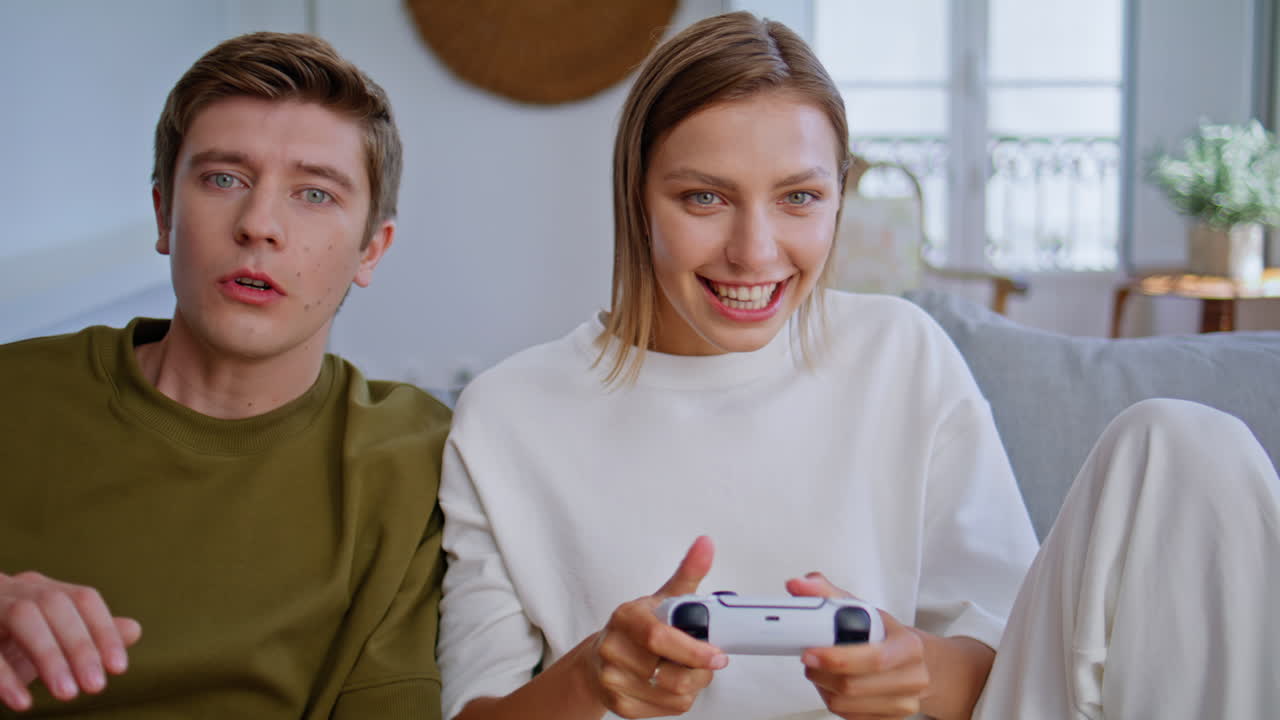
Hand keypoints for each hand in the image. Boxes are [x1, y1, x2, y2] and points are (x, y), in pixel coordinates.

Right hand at [0, 571, 141, 711]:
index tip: (119, 668)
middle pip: (55, 604)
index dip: (103, 630)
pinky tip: (23, 703)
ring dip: (49, 656)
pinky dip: (5, 677)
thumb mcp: (45, 641)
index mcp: (39, 587)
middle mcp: (13, 587)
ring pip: (24, 616)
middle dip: (80, 646)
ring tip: (69, 695)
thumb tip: (134, 629)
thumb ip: (86, 635)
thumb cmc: (4, 642)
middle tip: (97, 687)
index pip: (82, 598)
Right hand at [588, 536, 728, 717]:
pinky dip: (679, 699)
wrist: (599, 661)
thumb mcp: (662, 598)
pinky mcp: (620, 706)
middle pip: (671, 673)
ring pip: (675, 695)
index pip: (659, 637)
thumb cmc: (637, 629)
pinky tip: (672, 684)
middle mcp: (613, 649)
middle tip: (707, 661)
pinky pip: (668, 710)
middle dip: (700, 670)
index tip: (718, 655)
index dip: (693, 650)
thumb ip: (688, 573)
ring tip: (688, 669)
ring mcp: (613, 680)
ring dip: (693, 685)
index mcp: (626, 617)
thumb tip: (706, 544)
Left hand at [787, 572, 927, 719]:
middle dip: (821, 672)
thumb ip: (828, 594)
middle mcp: (913, 679)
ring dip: (822, 687)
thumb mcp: (863, 609)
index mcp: (909, 647)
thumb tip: (799, 584)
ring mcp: (903, 704)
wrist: (915, 662)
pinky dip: (831, 699)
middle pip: (854, 686)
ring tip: (819, 669)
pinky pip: (847, 716)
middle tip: (807, 658)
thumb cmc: (885, 634)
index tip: (808, 651)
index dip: (835, 658)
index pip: (873, 659)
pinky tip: (831, 684)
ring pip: (845, 704)